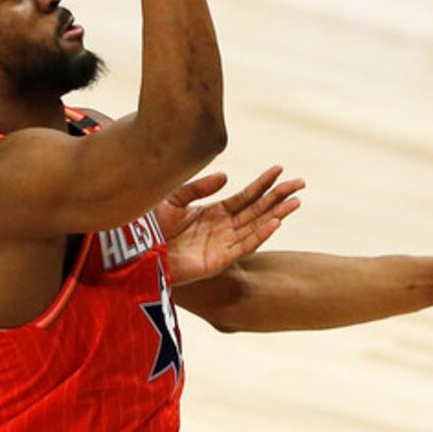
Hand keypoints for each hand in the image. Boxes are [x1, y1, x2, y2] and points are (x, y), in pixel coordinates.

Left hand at [159, 165, 303, 286]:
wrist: (132, 250)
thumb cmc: (148, 226)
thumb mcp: (175, 199)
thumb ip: (200, 188)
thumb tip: (227, 177)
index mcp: (213, 213)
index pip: (246, 196)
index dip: (262, 184)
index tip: (280, 169)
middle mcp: (222, 229)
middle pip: (257, 210)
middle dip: (278, 197)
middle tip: (300, 183)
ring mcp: (221, 245)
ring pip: (256, 227)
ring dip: (276, 214)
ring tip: (295, 201)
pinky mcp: (216, 261)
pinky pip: (243, 247)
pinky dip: (260, 235)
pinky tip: (276, 222)